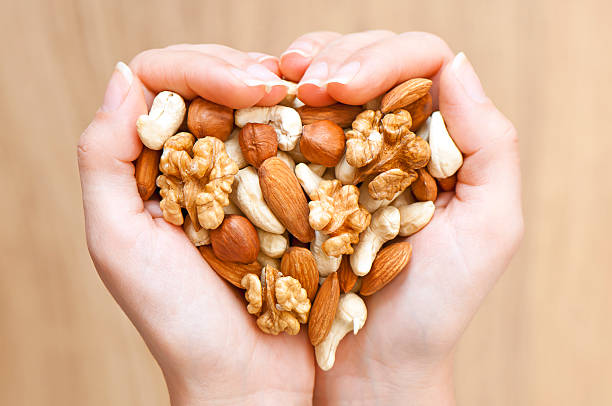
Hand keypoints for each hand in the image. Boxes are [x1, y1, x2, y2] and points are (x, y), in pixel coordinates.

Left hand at [77, 45, 314, 404]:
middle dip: (242, 72)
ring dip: (279, 92)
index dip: (200, 69)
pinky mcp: (283, 197)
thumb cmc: (178, 322)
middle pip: (210, 83)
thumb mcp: (119, 242)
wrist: (247, 376)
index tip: (247, 88)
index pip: (160, 82)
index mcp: (149, 167)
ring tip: (306, 94)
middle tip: (278, 84)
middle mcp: (194, 163)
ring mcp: (242, 178)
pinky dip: (308, 124)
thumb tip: (123, 76)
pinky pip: (292, 142)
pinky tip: (323, 122)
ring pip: (255, 106)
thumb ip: (103, 159)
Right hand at [280, 31, 522, 404]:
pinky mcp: (304, 177)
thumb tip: (456, 65)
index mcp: (439, 141)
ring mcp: (344, 154)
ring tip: (280, 85)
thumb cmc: (434, 307)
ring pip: (327, 79)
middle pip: (370, 58)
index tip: (340, 87)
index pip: (421, 62)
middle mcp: (392, 138)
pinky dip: (274, 104)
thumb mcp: (488, 228)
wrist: (371, 363)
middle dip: (335, 57)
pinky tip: (263, 105)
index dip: (382, 57)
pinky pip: (291, 122)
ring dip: (301, 71)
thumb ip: (489, 145)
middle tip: (302, 84)